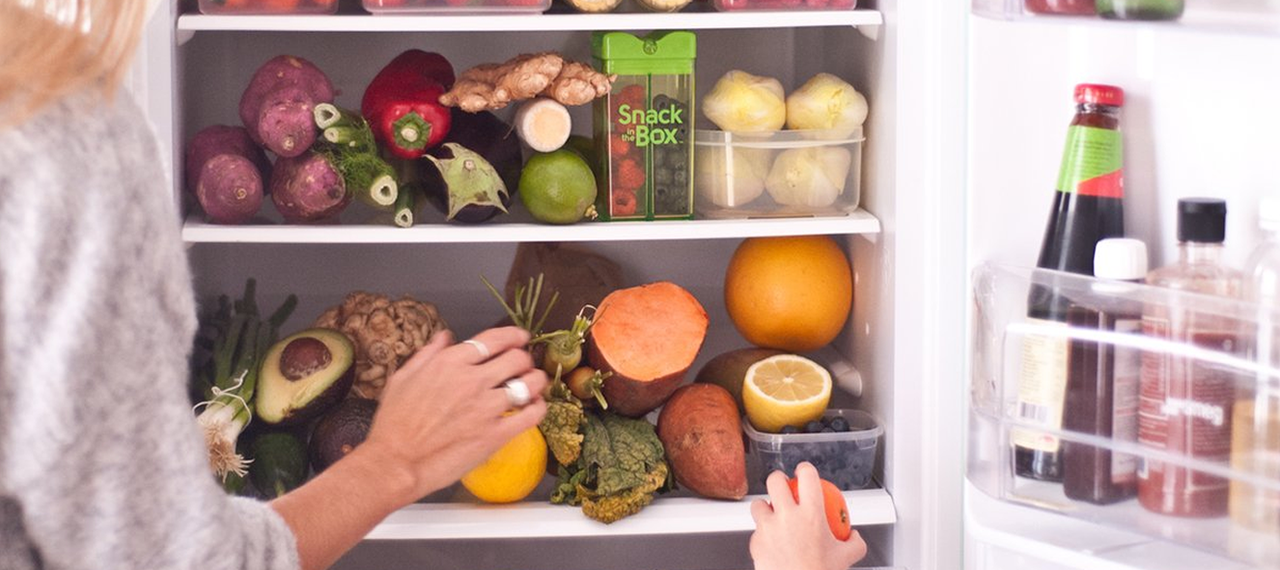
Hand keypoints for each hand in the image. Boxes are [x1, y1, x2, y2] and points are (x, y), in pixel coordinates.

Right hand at [360, 327, 548, 501]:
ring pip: (529, 383)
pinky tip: (535, 406)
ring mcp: (487, 407)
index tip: (521, 338)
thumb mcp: (403, 378)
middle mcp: (472, 380)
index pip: (494, 339)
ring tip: (534, 384)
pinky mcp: (496, 434)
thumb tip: (445, 337)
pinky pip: (531, 414)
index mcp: (450, 363)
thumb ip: (427, 354)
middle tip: (524, 366)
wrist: (396, 462)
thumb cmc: (393, 423)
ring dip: (536, 380)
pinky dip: (539, 407)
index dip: (514, 336)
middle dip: (524, 359)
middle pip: (516, 358)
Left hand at [749, 462, 867, 569]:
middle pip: (774, 481)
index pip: (807, 476)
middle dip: (778, 479)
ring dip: (764, 506)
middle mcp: (786, 516)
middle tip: (782, 485)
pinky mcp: (754, 543)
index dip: (805, 469)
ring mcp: (767, 528)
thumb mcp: (846, 559)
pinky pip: (755, 531)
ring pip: (757, 504)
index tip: (805, 472)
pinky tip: (771, 542)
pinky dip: (762, 533)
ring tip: (771, 514)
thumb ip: (854, 543)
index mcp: (811, 514)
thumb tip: (854, 536)